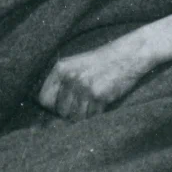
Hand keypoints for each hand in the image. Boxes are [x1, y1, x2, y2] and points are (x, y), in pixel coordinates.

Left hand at [38, 12, 171, 118]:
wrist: (127, 54)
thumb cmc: (100, 62)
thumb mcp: (75, 65)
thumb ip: (61, 82)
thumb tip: (48, 109)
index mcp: (60, 68)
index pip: (44, 99)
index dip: (52, 107)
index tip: (60, 108)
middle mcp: (70, 77)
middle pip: (61, 111)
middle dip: (70, 113)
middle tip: (82, 105)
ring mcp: (84, 87)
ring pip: (76, 117)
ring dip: (84, 116)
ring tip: (92, 104)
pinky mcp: (99, 95)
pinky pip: (91, 117)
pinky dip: (96, 115)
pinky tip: (101, 103)